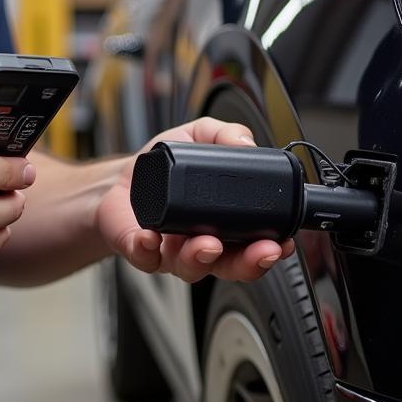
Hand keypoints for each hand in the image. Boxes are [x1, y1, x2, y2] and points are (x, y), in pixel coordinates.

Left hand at [95, 118, 295, 282]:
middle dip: (249, 262)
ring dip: (202, 257)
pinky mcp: (139, 251)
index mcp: (222, 225)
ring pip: (192, 267)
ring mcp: (171, 251)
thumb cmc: (161, 170)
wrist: (119, 181)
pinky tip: (151, 238)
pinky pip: (146, 259)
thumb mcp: (197, 139)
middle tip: (258, 251)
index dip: (271, 248)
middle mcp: (200, 244)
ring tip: (207, 242)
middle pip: (231, 265)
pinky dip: (148, 251)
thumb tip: (245, 142)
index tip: (283, 242)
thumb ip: (224, 134)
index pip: (253, 244)